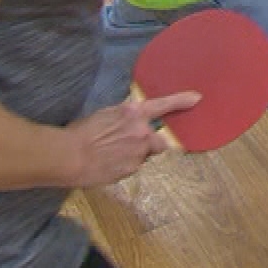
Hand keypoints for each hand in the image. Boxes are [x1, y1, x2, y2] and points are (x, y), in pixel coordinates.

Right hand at [66, 90, 199, 187]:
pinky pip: (134, 166)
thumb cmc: (81, 132)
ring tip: (110, 155)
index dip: (182, 101)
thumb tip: (131, 120)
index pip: (163, 105)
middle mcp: (142, 131)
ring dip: (134, 155)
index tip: (197, 99)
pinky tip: (108, 164)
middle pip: (159, 140)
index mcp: (133, 112)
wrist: (70, 156)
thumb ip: (124, 117)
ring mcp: (139, 151)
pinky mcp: (133, 168)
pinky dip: (124, 166)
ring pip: (145, 155)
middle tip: (127, 145)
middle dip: (149, 144)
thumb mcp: (106, 114)